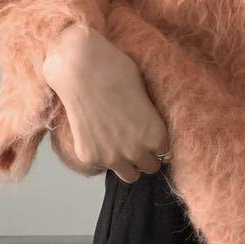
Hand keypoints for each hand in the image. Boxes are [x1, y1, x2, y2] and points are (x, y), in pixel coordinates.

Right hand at [41, 25, 169, 183]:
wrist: (79, 68)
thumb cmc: (116, 70)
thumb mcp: (145, 92)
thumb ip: (150, 118)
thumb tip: (149, 127)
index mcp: (157, 135)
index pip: (165, 153)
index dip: (157, 144)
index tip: (149, 136)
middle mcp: (137, 151)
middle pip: (148, 167)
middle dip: (144, 155)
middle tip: (133, 139)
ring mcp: (111, 158)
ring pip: (128, 175)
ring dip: (126, 163)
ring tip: (117, 143)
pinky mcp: (88, 157)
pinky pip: (101, 167)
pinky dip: (101, 156)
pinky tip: (96, 135)